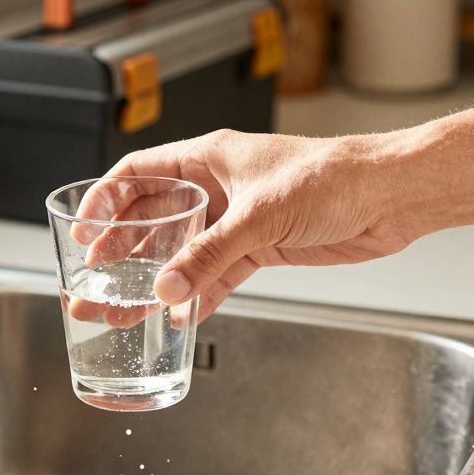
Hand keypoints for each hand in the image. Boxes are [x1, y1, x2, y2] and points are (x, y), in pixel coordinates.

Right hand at [100, 129, 424, 321]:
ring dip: (154, 281)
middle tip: (94, 282)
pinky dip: (198, 295)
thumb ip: (210, 254)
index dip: (105, 201)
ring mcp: (236, 219)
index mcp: (208, 158)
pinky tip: (179, 316)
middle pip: (153, 219)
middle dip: (121, 252)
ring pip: (181, 253)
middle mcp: (217, 187)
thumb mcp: (260, 215)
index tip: (83, 232)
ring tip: (124, 309)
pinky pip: (216, 274)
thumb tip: (168, 288)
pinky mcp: (260, 247)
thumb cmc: (334, 176)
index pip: (139, 174)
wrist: (389, 196)